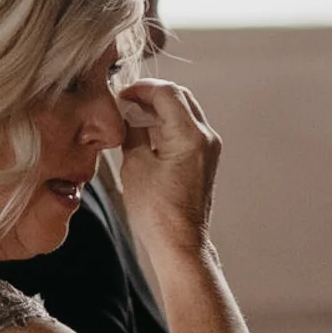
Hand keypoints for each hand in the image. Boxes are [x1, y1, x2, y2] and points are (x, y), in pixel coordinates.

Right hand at [117, 78, 220, 253]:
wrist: (180, 244)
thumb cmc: (158, 213)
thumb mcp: (135, 165)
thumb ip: (133, 132)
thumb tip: (128, 116)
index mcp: (189, 135)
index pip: (166, 92)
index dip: (141, 88)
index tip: (122, 94)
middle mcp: (205, 137)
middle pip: (179, 97)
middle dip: (151, 96)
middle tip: (126, 102)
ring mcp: (209, 148)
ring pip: (184, 112)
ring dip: (159, 110)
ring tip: (133, 118)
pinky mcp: (206, 160)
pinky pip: (187, 130)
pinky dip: (167, 125)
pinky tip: (146, 134)